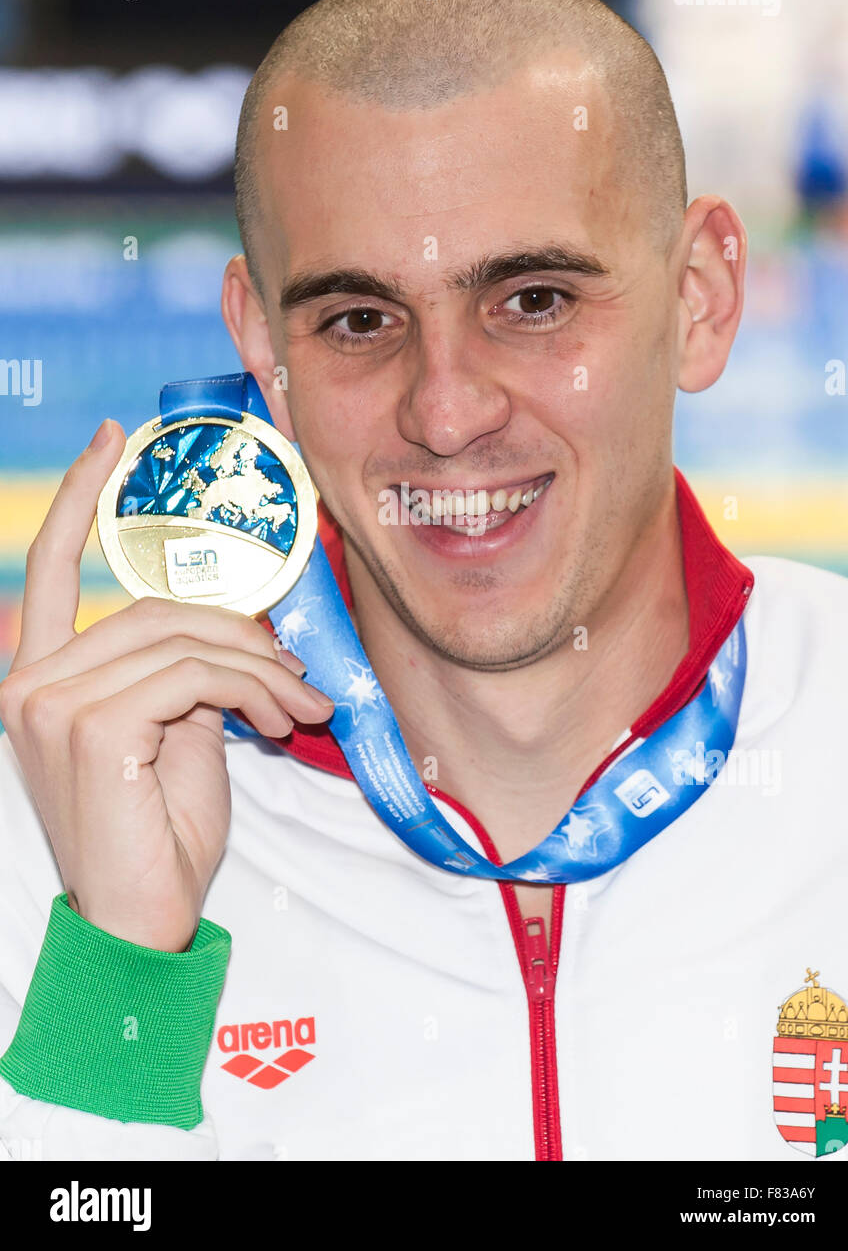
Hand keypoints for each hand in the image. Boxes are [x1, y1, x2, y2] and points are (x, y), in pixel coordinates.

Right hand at [0, 418, 333, 950]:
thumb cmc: (160, 834)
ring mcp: (50, 703)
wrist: (144, 923)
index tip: (115, 439)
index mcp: (41, 676)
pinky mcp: (90, 726)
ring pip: (183, 639)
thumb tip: (243, 623)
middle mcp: (30, 682)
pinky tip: (280, 718)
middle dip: (240, 634)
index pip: (52, 567)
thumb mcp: (177, 733)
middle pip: (153, 607)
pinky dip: (251, 688)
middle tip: (298, 675)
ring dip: (259, 667)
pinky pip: (193, 673)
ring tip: (301, 706)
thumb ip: (188, 669)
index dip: (78, 495)